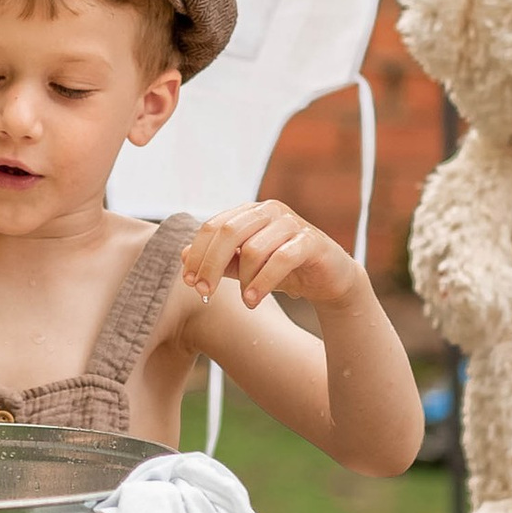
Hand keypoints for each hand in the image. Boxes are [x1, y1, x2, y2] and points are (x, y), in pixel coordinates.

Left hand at [182, 200, 361, 312]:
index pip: (213, 226)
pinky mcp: (311, 241)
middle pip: (228, 232)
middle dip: (210, 264)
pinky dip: (263, 282)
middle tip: (203, 292)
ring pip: (254, 248)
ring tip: (245, 301)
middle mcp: (269, 211)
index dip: (197, 254)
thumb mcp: (246, 267)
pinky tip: (254, 300)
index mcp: (250, 213)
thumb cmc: (284, 270)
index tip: (189, 281)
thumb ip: (219, 261)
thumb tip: (182, 256)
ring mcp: (292, 223)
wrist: (329, 279)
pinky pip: (280, 259)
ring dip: (244, 279)